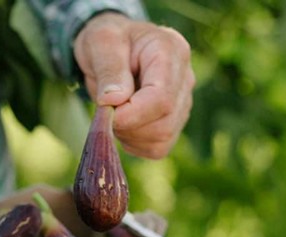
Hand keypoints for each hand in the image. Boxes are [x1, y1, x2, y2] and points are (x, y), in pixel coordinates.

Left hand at [74, 12, 194, 158]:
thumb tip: (115, 101)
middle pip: (164, 124)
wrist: (111, 47)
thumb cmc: (107, 40)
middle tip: (105, 111)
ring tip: (114, 113)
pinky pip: (158, 148)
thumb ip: (109, 69)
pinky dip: (135, 144)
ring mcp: (183, 102)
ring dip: (130, 136)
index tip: (106, 112)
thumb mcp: (100, 42)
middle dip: (128, 126)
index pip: (161, 98)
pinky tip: (124, 125)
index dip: (132, 114)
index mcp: (171, 51)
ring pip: (162, 139)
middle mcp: (185, 78)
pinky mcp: (175, 122)